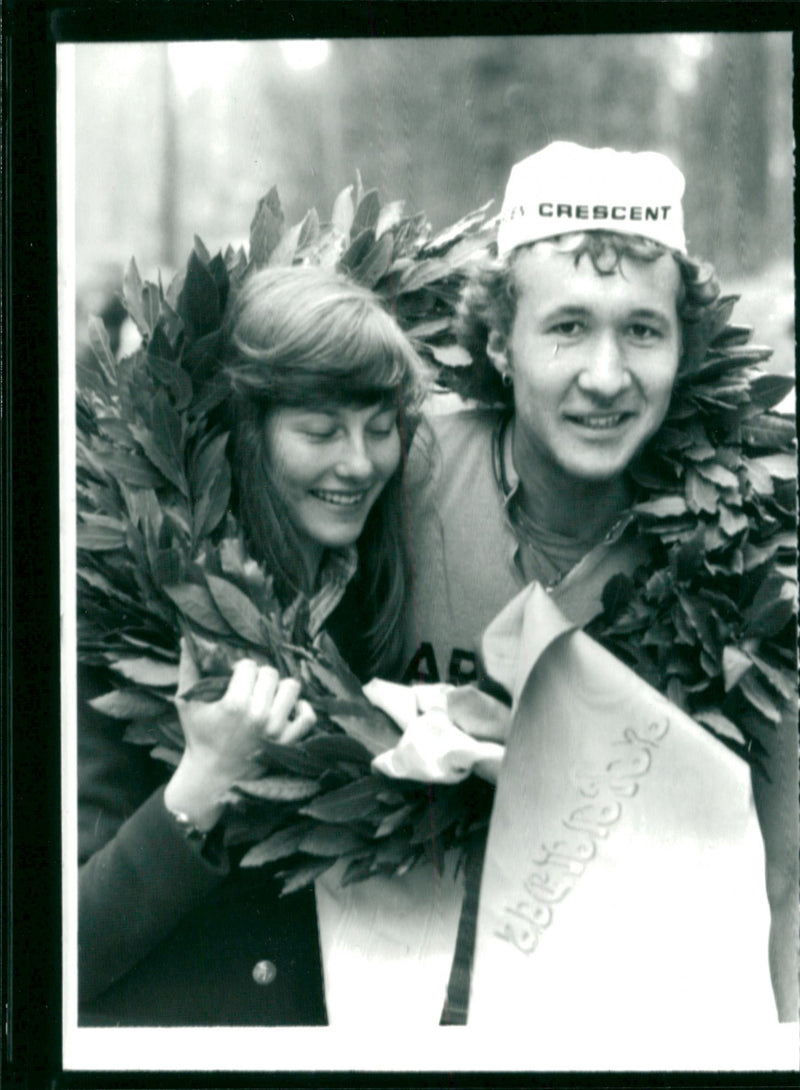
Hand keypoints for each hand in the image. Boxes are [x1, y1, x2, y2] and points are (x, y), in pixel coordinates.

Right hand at [164, 639, 314, 829]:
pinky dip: (301, 708)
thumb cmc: (199, 735)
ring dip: (278, 689)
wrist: (213, 775)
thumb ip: (189, 667)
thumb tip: (187, 637)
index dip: (239, 668)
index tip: (232, 678)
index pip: (249, 666)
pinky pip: (309, 716)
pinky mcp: (289, 743)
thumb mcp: (187, 701)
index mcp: (235, 705)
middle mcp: (260, 716)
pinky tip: (287, 707)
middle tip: (247, 688)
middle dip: (258, 677)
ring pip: (292, 688)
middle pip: (271, 673)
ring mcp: (278, 731)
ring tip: (265, 696)